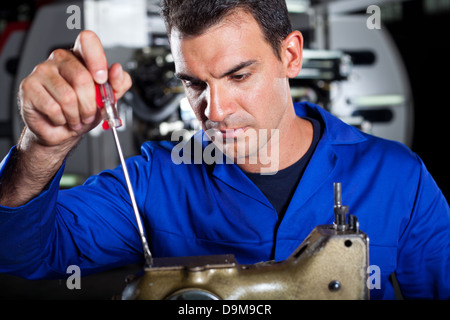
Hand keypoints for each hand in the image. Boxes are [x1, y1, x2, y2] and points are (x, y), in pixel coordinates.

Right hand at [18, 30, 131, 147]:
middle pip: (82, 78)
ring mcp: (42, 70)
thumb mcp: (107, 99)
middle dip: (90, 105)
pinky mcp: (29, 86)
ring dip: (76, 116)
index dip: (97, 59)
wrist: (62, 130)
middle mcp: (60, 59)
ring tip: (75, 118)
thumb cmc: (83, 111)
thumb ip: (118, 84)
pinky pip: (53, 108)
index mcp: (80, 56)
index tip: (102, 79)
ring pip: (68, 97)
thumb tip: (117, 70)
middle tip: (88, 114)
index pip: (87, 40)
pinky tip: (60, 118)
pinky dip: (62, 120)